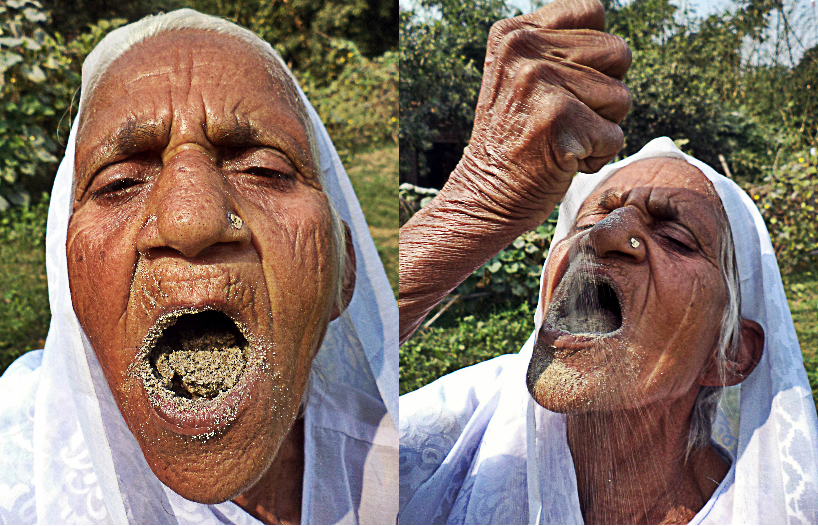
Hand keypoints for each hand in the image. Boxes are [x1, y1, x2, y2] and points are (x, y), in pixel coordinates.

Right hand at [447, 0, 631, 231]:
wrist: (484, 197)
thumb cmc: (516, 141)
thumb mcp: (522, 78)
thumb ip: (558, 49)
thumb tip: (614, 41)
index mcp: (513, 33)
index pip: (592, 11)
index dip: (595, 56)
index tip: (565, 86)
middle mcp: (522, 49)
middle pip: (617, 53)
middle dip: (604, 93)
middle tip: (563, 118)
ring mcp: (538, 82)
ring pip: (621, 96)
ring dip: (602, 127)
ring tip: (561, 139)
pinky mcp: (558, 119)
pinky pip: (615, 135)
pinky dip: (597, 157)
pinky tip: (562, 160)